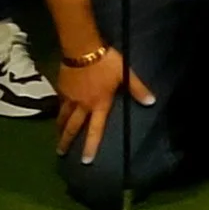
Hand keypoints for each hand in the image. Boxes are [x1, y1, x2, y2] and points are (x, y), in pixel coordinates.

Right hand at [53, 45, 154, 165]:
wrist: (83, 48)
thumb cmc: (106, 62)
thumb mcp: (125, 74)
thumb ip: (137, 89)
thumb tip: (152, 102)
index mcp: (99, 104)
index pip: (95, 130)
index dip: (90, 146)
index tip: (85, 161)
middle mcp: (82, 105)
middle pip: (73, 127)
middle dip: (66, 141)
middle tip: (60, 153)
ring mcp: (70, 97)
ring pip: (63, 116)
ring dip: (59, 128)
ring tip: (56, 136)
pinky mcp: (61, 87)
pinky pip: (59, 103)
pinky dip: (58, 110)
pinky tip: (56, 112)